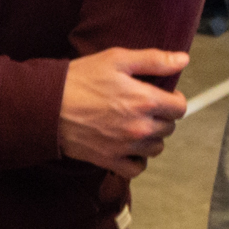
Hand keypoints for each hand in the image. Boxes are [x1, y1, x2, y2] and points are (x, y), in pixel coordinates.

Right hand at [59, 47, 193, 179]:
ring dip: (151, 138)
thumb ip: (154, 60)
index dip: (173, 99)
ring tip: (136, 126)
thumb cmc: (79, 80)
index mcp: (144, 100)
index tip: (163, 96)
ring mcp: (125, 147)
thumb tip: (182, 60)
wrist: (46, 105)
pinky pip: (136, 168)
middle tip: (145, 108)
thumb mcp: (116, 59)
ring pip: (155, 148)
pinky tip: (129, 148)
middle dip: (161, 117)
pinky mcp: (109, 160)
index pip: (179, 107)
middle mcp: (139, 127)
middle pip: (169, 128)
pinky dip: (137, 160)